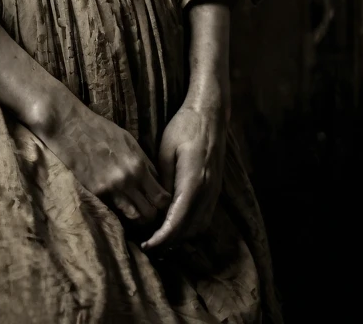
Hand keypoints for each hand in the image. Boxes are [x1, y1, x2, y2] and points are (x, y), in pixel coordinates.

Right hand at [30, 86, 170, 229]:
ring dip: (136, 215)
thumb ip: (144, 162)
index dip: (164, 202)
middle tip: (148, 208)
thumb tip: (156, 179)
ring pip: (132, 216)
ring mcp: (110, 189)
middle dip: (152, 213)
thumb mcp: (129, 141)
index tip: (160, 201)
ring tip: (134, 209)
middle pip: (149, 212)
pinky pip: (114, 209)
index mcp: (138, 165)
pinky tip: (118, 204)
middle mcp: (127, 180)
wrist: (70, 127)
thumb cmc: (100, 129)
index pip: (161, 196)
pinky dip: (118, 210)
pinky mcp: (95, 193)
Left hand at [141, 99, 226, 249]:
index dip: (162, 238)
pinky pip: (204, 217)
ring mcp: (214, 192)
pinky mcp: (216, 190)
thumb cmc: (184, 127)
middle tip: (149, 248)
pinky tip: (176, 227)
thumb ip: (163, 180)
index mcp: (193, 181)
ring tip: (160, 242)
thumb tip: (157, 206)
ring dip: (181, 238)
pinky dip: (190, 228)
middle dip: (170, 243)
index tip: (147, 246)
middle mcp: (208, 191)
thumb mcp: (166, 149)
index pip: (178, 221)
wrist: (210, 114)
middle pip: (189, 229)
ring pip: (199, 227)